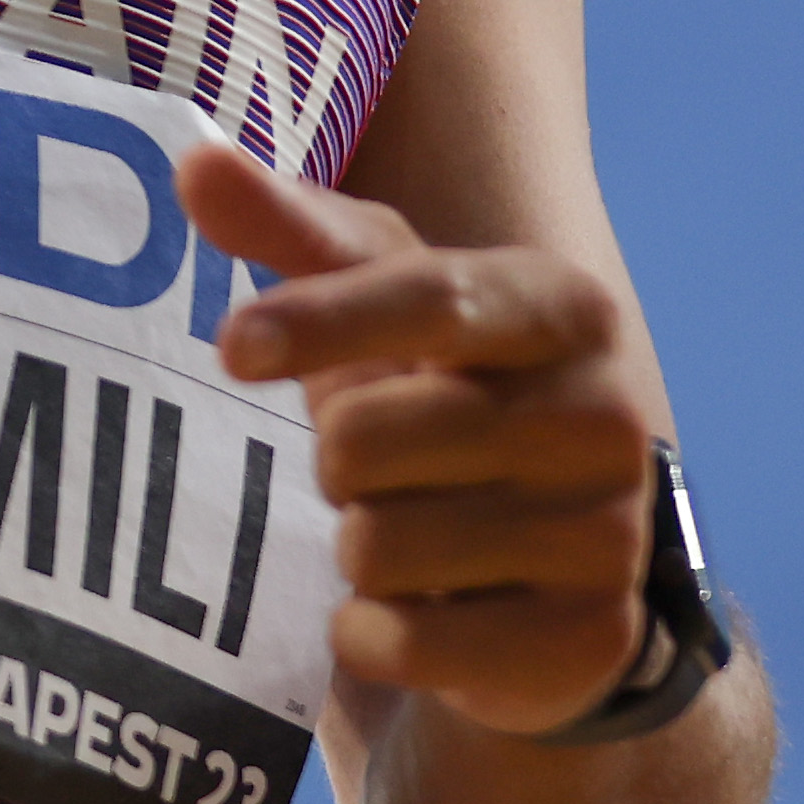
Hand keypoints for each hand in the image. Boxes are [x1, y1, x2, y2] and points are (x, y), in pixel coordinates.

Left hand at [181, 144, 658, 739]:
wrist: (552, 556)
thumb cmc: (442, 390)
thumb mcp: (380, 299)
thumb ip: (293, 230)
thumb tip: (194, 161)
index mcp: (563, 308)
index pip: (425, 299)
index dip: (319, 321)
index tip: (230, 348)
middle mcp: (607, 415)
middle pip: (370, 439)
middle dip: (337, 458)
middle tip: (375, 462)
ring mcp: (609, 534)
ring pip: (380, 545)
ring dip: (358, 545)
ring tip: (408, 527)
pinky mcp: (589, 640)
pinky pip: (410, 641)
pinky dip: (375, 633)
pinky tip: (415, 610)